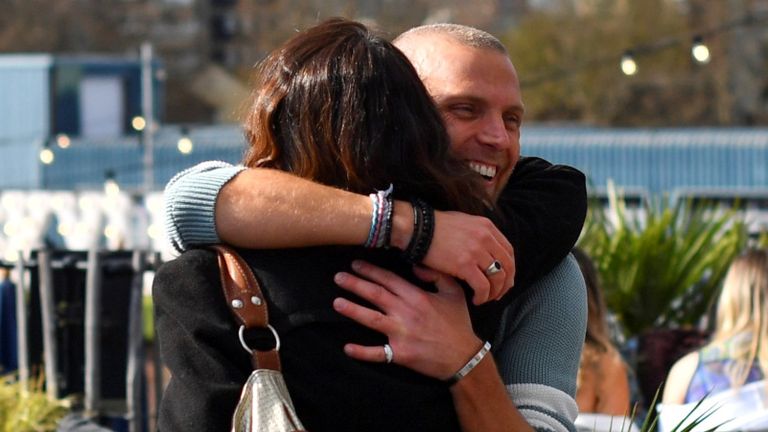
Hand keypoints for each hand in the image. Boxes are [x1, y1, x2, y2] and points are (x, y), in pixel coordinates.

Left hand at [332, 260, 482, 379]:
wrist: (463, 357)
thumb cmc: (458, 324)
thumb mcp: (454, 293)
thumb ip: (437, 275)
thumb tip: (417, 264)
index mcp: (417, 297)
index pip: (389, 280)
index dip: (371, 271)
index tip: (355, 264)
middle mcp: (406, 313)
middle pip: (375, 295)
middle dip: (355, 284)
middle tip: (338, 277)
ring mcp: (402, 334)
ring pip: (371, 319)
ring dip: (353, 310)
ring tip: (337, 303)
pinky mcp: (400, 354)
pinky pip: (378, 353)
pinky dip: (362, 352)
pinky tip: (347, 347)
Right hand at [423, 210, 514, 304]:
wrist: (417, 228)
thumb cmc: (435, 226)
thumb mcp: (463, 221)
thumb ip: (477, 233)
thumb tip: (484, 248)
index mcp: (486, 226)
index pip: (508, 251)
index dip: (509, 268)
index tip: (504, 279)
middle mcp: (485, 237)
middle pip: (507, 266)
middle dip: (505, 283)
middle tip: (499, 294)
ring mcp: (476, 250)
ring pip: (497, 278)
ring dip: (494, 292)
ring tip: (485, 298)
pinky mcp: (465, 264)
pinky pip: (483, 286)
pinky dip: (482, 296)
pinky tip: (476, 299)